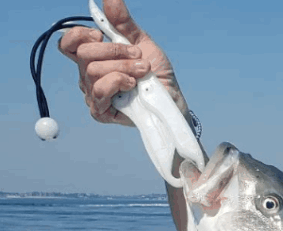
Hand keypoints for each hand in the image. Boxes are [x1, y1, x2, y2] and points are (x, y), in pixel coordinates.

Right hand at [59, 0, 186, 125]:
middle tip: (139, 58)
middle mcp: (88, 75)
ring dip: (123, 68)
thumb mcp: (141, 43)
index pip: (68, 43)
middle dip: (115, 52)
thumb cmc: (156, 74)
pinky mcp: (101, 112)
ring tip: (142, 73)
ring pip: (93, 71)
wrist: (171, 99)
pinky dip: (118, 82)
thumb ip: (123, 23)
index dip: (78, 35)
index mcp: (94, 57)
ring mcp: (94, 94)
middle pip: (84, 54)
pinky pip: (99, 90)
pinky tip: (133, 85)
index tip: (100, 34)